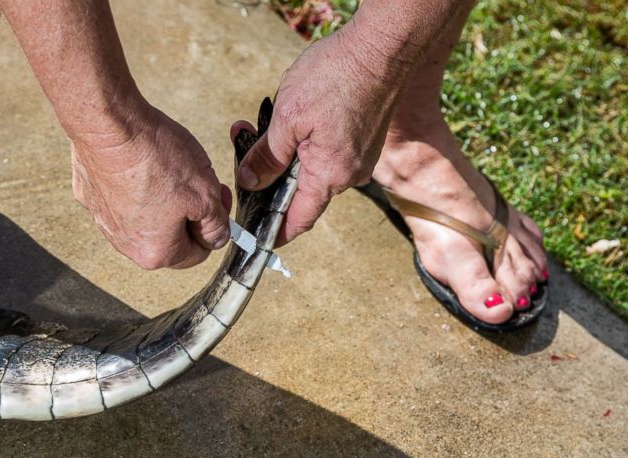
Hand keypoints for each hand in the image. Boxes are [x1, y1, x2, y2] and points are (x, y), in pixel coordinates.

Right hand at [72, 104, 231, 269]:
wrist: (108, 121)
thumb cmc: (156, 157)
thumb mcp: (206, 194)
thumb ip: (216, 226)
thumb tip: (215, 239)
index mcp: (155, 252)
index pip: (198, 252)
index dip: (214, 224)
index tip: (218, 198)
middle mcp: (124, 245)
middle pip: (170, 237)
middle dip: (187, 211)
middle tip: (196, 181)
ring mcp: (102, 220)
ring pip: (145, 216)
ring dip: (161, 198)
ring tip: (166, 167)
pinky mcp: (89, 195)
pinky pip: (120, 196)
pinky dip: (133, 183)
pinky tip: (139, 160)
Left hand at [234, 28, 404, 245]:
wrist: (383, 47)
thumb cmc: (338, 77)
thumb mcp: (288, 118)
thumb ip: (267, 156)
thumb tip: (251, 181)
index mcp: (330, 175)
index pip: (299, 219)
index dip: (276, 231)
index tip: (258, 239)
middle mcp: (349, 173)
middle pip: (303, 191)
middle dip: (271, 177)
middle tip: (244, 152)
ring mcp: (360, 156)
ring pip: (314, 167)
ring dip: (286, 153)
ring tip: (262, 127)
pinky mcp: (364, 138)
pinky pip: (329, 151)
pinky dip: (306, 142)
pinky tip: (293, 118)